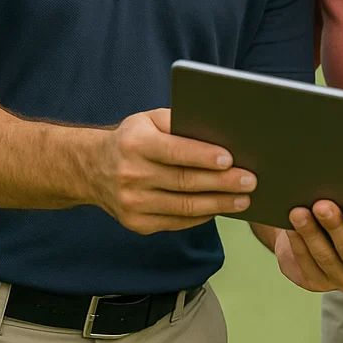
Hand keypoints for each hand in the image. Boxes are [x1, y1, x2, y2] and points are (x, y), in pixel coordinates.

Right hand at [93, 108, 255, 234]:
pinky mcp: (136, 223)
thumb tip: (219, 131)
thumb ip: (179, 121)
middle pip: (184, 181)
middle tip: (250, 180)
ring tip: (243, 198)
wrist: (93, 169)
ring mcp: (132, 203)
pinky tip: (220, 208)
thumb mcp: (149, 119)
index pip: (174, 151)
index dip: (203, 156)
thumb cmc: (133, 138)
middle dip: (221, 182)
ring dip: (218, 203)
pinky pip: (176, 221)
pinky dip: (202, 216)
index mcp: (135, 143)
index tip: (230, 160)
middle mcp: (130, 174)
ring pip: (184, 206)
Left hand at [273, 200, 342, 291]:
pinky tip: (291, 228)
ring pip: (325, 256)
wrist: (317, 235)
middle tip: (321, 205)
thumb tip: (341, 189)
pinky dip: (298, 243)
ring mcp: (340, 279)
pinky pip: (307, 263)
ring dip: (311, 232)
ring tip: (299, 213)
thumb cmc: (342, 217)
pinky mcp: (317, 283)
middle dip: (334, 225)